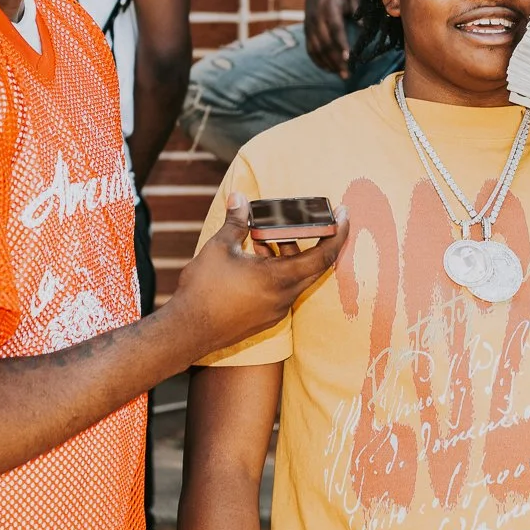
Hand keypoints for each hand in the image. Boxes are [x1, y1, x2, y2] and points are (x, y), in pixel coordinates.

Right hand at [174, 194, 349, 352]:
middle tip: (303, 220)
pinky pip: (281, 290)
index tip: (343, 215)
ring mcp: (276, 311)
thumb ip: (236, 221)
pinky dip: (277, 271)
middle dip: (310, 240)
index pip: (324, 255)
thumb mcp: (220, 247)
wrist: (186, 331)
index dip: (338, 233)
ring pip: (294, 277)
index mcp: (280, 278)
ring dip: (287, 255)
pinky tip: (254, 258)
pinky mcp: (265, 318)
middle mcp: (284, 297)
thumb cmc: (203, 289)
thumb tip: (239, 198)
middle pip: (312, 265)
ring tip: (262, 236)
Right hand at [303, 0, 355, 76]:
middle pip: (325, 42)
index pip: (335, 28)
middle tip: (348, 74)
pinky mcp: (306, 31)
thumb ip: (359, 10)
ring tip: (342, 75)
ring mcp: (309, 25)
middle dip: (336, 60)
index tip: (349, 57)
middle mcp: (316, 17)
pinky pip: (310, 49)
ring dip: (329, 64)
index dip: (341, 43)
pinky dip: (319, 61)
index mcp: (329, 6)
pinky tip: (329, 70)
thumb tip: (364, 27)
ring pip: (317, 49)